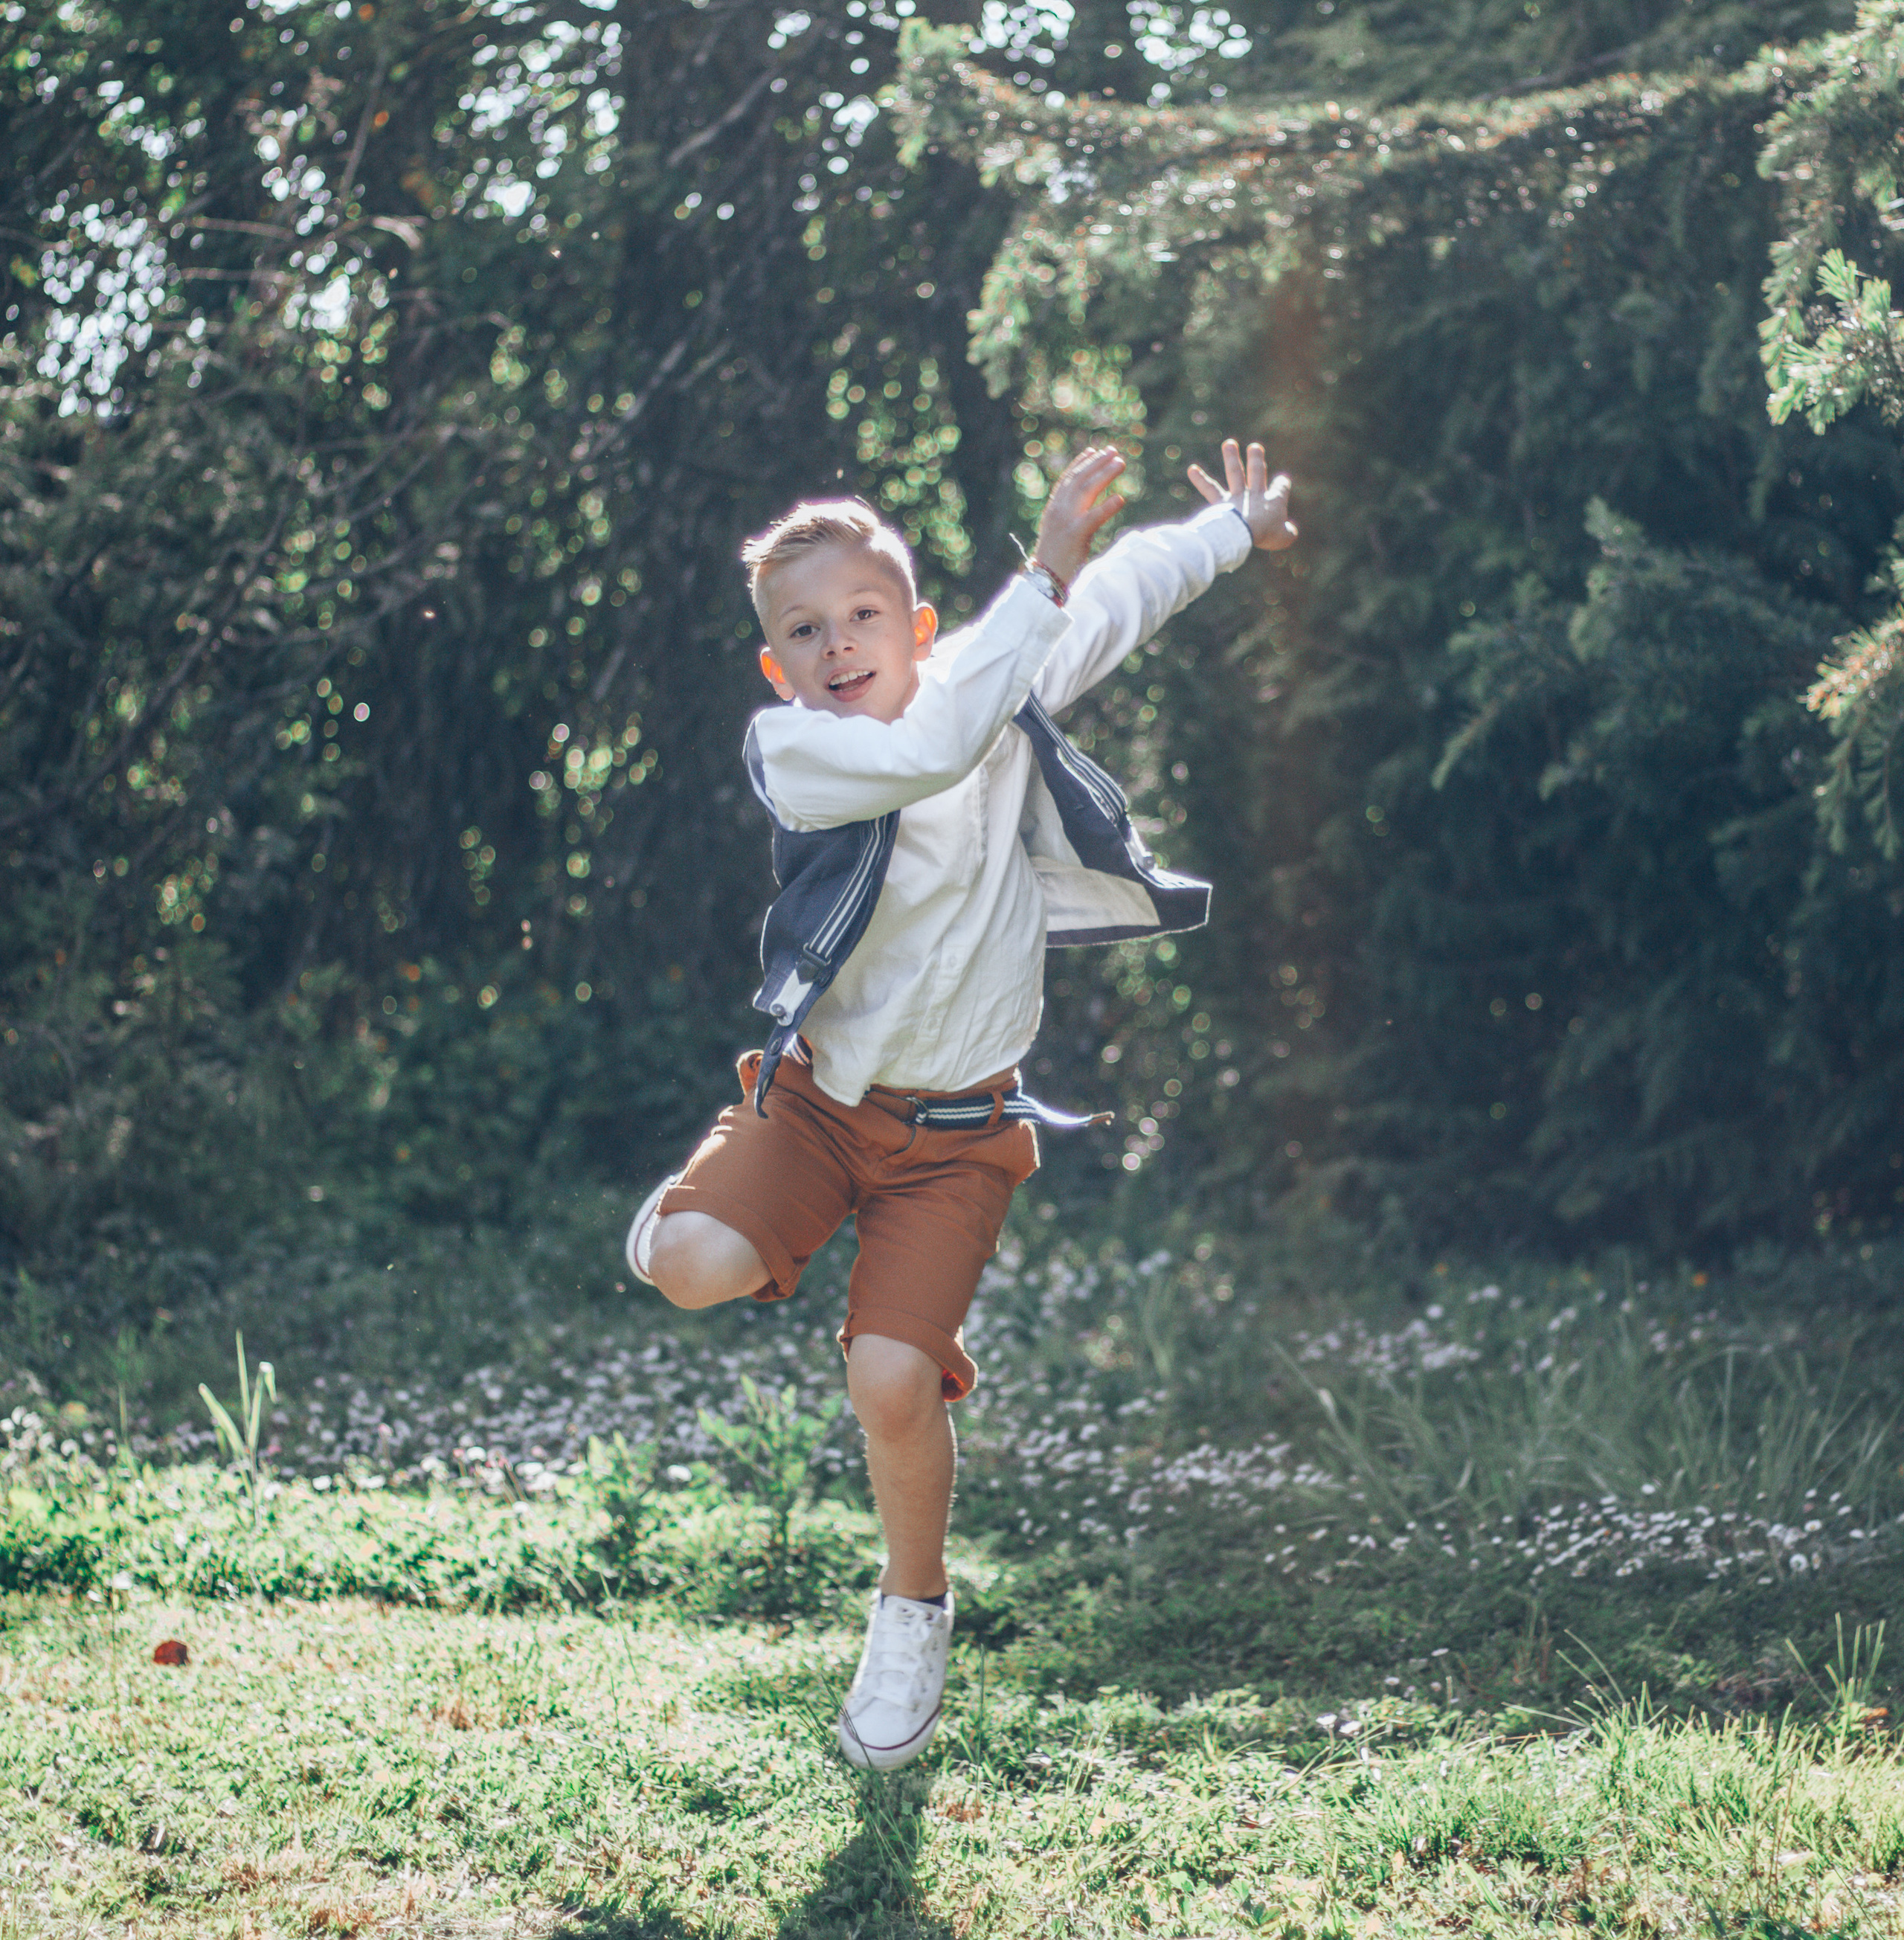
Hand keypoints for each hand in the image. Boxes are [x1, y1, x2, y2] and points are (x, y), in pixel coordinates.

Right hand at [1031, 445, 1127, 587]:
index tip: (1094, 450)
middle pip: (1079, 479)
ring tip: (1120, 463)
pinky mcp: (1075, 535)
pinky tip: (1121, 498)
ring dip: (1105, 474)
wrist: (1045, 579)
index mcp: (1054, 509)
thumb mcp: (1061, 531)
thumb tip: (1086, 506)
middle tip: (1113, 451)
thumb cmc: (1056, 559)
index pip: (1068, 479)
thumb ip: (1072, 516)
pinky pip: (1094, 517)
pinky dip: (1107, 506)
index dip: (1081, 463)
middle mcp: (1058, 510)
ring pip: (1087, 490)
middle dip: (1097, 462)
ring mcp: (1066, 521)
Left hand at [1187, 438, 1296, 550]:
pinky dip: (1200, 480)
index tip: (1282, 481)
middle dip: (1256, 460)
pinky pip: (1209, 489)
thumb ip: (1288, 534)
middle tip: (1254, 447)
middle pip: (1257, 473)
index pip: (1281, 488)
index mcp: (1273, 501)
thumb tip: (1290, 532)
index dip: (1282, 484)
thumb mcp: (1283, 538)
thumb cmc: (1265, 535)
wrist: (1243, 533)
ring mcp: (1236, 497)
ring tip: (1228, 444)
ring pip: (1235, 473)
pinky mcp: (1220, 503)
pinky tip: (1191, 469)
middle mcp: (1254, 495)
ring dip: (1231, 458)